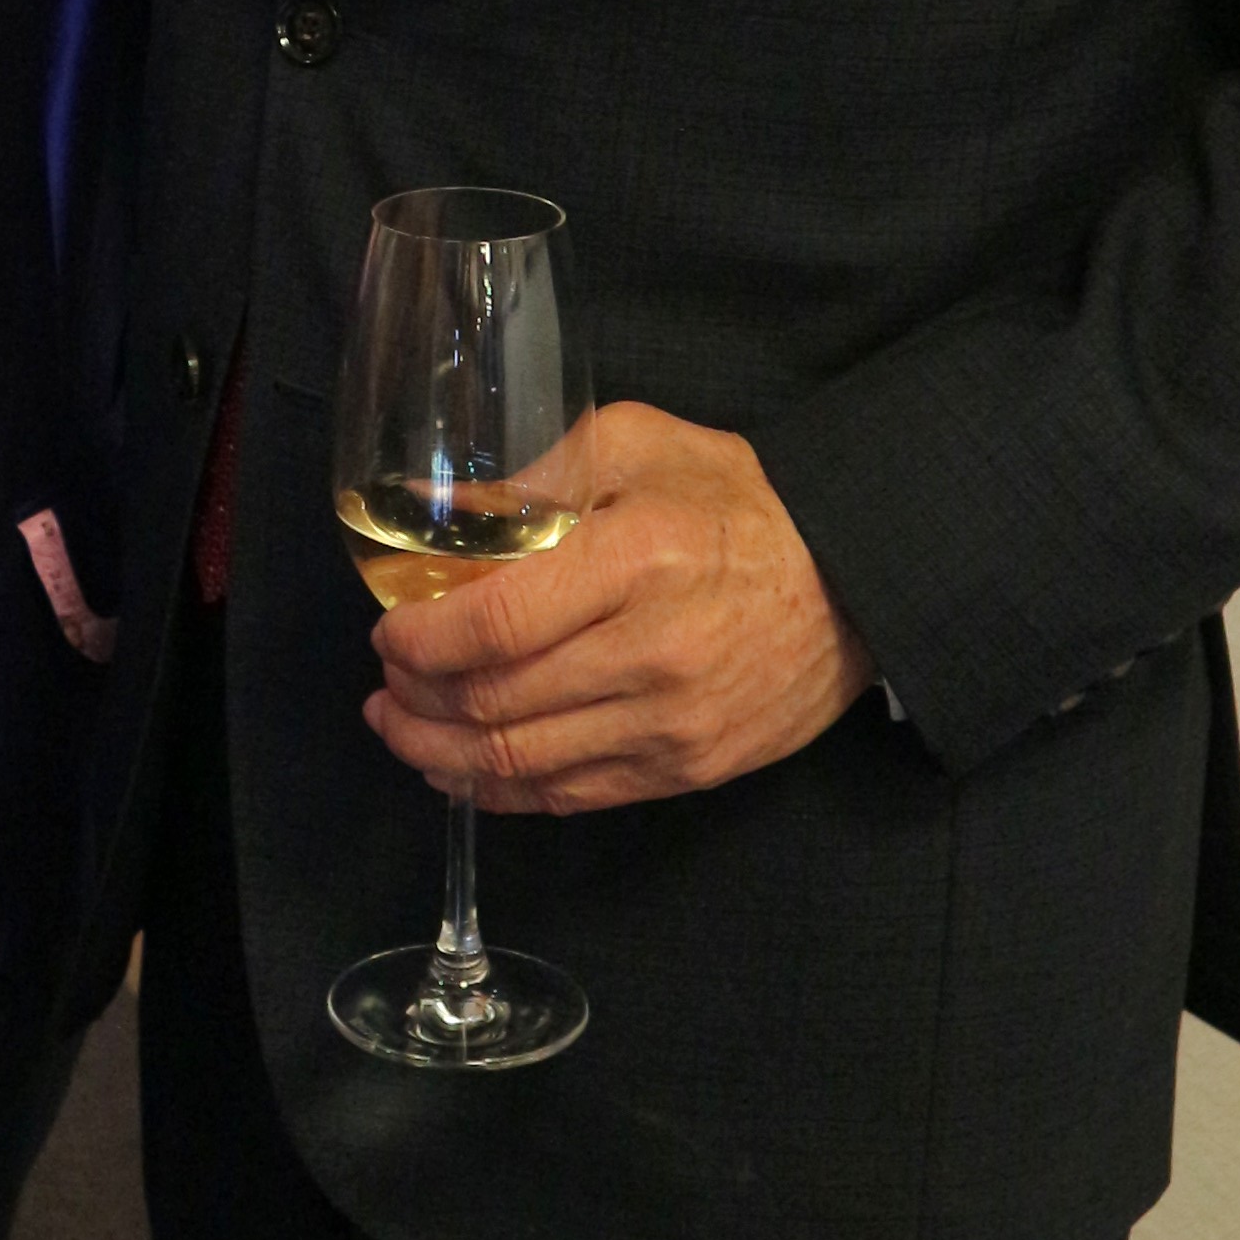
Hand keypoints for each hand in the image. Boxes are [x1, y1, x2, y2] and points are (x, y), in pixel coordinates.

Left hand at [364, 404, 875, 813]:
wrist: (852, 583)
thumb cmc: (739, 503)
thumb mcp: (642, 443)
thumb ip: (538, 469)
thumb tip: (435, 504)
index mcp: (635, 561)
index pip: (496, 625)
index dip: (422, 640)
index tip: (389, 629)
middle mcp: (652, 654)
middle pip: (496, 702)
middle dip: (417, 697)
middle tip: (387, 678)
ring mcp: (670, 724)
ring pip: (520, 763)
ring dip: (439, 752)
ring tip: (400, 726)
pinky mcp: (686, 770)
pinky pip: (569, 796)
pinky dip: (499, 790)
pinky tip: (460, 767)